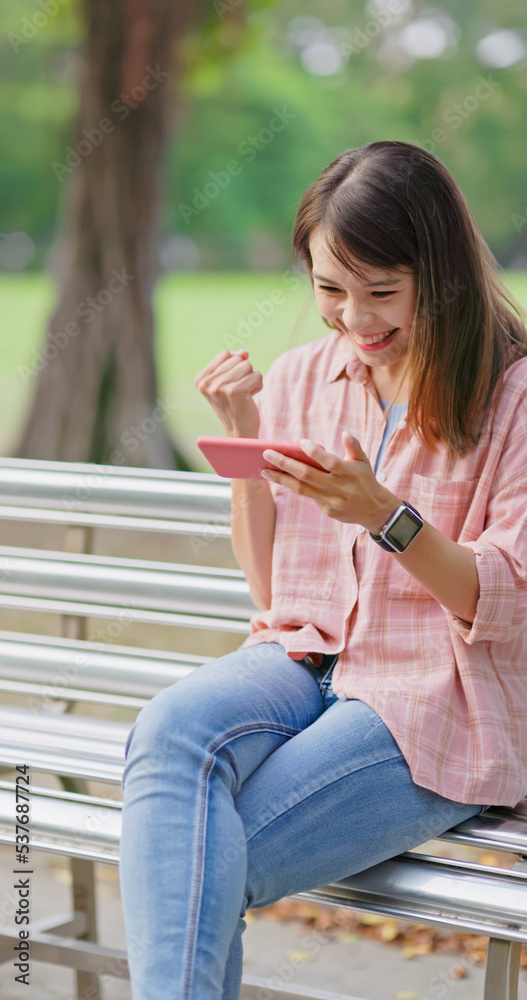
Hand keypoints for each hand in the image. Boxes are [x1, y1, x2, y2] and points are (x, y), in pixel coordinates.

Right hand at [194, 349, 262, 437]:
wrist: (240, 431)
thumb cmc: (235, 403)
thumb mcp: (228, 379)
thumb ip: (234, 361)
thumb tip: (244, 352)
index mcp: (200, 378)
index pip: (226, 354)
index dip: (234, 367)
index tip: (230, 385)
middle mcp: (206, 383)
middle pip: (237, 358)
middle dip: (244, 373)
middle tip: (238, 392)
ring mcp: (219, 387)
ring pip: (248, 365)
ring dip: (251, 379)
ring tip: (244, 394)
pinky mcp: (235, 392)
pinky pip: (257, 375)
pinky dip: (259, 385)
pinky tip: (250, 398)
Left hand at [261, 431, 398, 532]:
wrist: (375, 510)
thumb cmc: (366, 480)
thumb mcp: (364, 461)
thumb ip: (353, 447)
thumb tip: (344, 434)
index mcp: (348, 472)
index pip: (328, 462)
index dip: (314, 452)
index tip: (300, 442)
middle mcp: (338, 487)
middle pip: (307, 475)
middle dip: (285, 464)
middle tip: (267, 454)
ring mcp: (331, 501)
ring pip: (301, 489)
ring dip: (281, 479)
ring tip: (265, 470)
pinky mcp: (327, 510)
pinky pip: (308, 497)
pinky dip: (295, 487)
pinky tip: (282, 479)